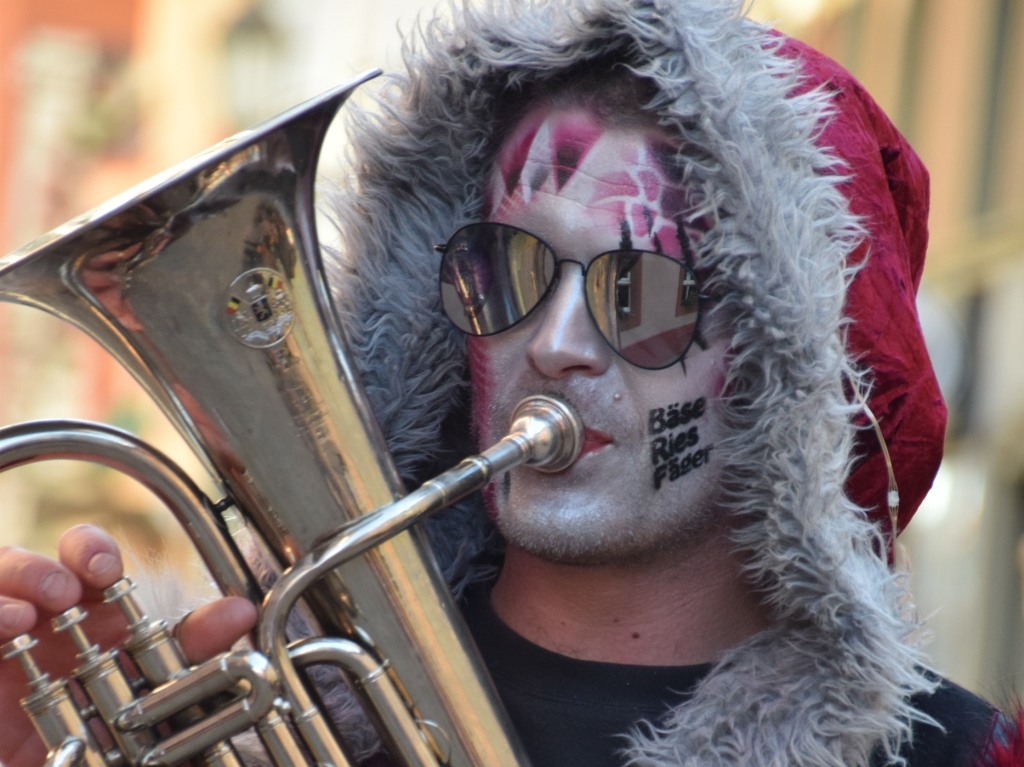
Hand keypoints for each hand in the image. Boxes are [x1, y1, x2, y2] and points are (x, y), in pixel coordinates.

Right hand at [0, 525, 256, 766]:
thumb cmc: (91, 741)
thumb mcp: (147, 699)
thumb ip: (189, 651)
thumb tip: (241, 611)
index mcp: (83, 619)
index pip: (84, 561)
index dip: (90, 551)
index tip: (104, 570)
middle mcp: (39, 622)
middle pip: (38, 560)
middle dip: (53, 564)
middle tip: (74, 586)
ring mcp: (2, 639)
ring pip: (1, 578)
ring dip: (19, 580)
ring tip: (29, 616)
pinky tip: (7, 627)